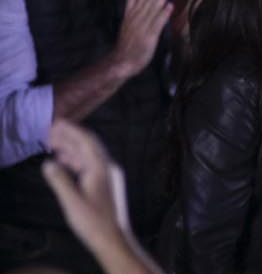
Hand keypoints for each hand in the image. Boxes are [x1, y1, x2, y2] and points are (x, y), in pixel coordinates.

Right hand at [41, 121, 132, 253]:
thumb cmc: (93, 222)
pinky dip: (76, 160)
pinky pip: (89, 165)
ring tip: (53, 143)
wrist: (113, 238)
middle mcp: (107, 168)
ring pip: (88, 155)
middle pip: (88, 145)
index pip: (87, 141)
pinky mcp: (105, 184)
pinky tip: (64, 161)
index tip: (57, 122)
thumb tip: (49, 163)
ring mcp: (108, 175)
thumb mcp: (72, 202)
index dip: (72, 130)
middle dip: (70, 136)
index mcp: (101, 168)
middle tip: (50, 130)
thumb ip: (60, 181)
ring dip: (71, 147)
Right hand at [111, 0, 184, 75]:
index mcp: (133, 12)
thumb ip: (130, 3)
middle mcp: (137, 17)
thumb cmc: (127, 41)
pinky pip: (157, 24)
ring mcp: (143, 26)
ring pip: (153, 7)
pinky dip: (163, 14)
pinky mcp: (149, 36)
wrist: (121, 61)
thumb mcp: (127, 19)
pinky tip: (170, 5)